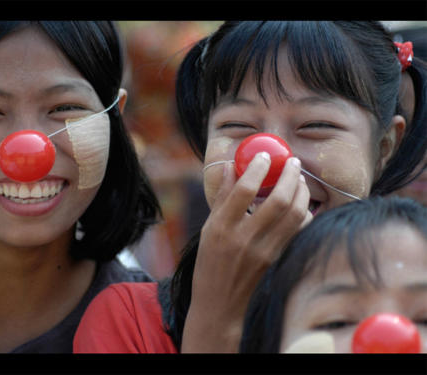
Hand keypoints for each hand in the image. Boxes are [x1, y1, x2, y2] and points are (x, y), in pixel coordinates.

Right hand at [181, 153, 311, 352]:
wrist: (220, 306)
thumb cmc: (210, 264)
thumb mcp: (209, 229)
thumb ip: (222, 197)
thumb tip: (230, 166)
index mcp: (222, 228)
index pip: (244, 190)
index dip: (257, 168)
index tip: (264, 155)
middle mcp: (244, 239)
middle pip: (278, 200)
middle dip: (290, 175)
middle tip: (292, 162)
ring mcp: (265, 252)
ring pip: (295, 215)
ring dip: (301, 192)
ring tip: (299, 179)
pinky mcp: (278, 260)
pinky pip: (298, 232)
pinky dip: (304, 214)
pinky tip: (300, 205)